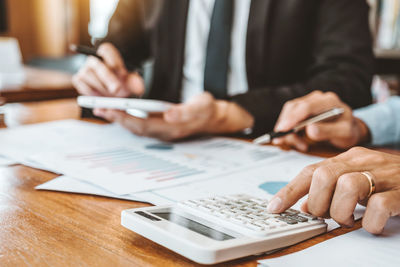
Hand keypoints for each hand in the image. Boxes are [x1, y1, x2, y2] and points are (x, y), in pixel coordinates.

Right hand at [72, 43, 144, 96]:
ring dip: (100, 88)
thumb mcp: (130, 81)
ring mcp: (84, 69)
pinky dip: (91, 93)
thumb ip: (135, 83)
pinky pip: (82, 86)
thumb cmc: (122, 82)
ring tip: (111, 95)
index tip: (121, 72)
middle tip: (117, 89)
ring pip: (88, 75)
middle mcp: (93, 59)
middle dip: (107, 77)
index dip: (113, 60)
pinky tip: (101, 96)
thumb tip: (139, 88)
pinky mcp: (78, 79)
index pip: (106, 50)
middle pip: (96, 64)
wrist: (113, 91)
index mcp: (107, 53)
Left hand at [93, 92, 253, 140]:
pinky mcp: (160, 125)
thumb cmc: (207, 109)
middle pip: (134, 128)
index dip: (125, 118)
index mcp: (172, 128)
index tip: (110, 108)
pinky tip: (119, 108)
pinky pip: (140, 122)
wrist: (214, 117)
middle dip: (116, 118)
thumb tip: (169, 114)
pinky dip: (127, 116)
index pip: (142, 125)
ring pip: (135, 126)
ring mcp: (161, 130)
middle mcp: (163, 133)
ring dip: (119, 118)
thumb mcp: (202, 106)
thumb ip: (186, 111)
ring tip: (103, 107)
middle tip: (98, 107)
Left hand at [267, 147, 399, 233]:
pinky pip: (379, 205)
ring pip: (348, 186)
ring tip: (348, 219)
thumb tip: (304, 207)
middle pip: (324, 175)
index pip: (310, 170)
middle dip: (318, 202)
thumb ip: (330, 188)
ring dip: (341, 211)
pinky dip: (370, 221)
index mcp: (348, 158)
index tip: (275, 208)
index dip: (290, 190)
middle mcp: (363, 161)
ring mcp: (383, 175)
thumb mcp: (355, 178)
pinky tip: (370, 223)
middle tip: (326, 215)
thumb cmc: (386, 180)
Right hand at [273, 91, 369, 150]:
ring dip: (286, 130)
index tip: (283, 130)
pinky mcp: (300, 109)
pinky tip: (297, 142)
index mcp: (329, 101)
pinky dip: (287, 131)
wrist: (348, 129)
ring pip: (287, 113)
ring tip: (299, 145)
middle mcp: (316, 98)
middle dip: (286, 126)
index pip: (306, 107)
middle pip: (293, 108)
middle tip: (287, 143)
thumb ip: (328, 131)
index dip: (293, 118)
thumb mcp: (344, 134)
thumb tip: (309, 129)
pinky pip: (287, 118)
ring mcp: (307, 102)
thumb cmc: (347, 131)